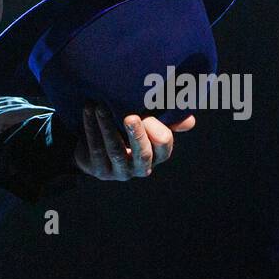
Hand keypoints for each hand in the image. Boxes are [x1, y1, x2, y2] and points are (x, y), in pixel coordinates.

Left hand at [71, 100, 195, 180]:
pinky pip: (95, 148)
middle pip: (142, 154)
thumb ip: (167, 120)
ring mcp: (118, 171)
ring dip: (108, 127)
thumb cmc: (126, 132)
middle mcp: (139, 167)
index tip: (149, 118)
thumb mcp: (147, 125)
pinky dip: (91, 128)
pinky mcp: (98, 169)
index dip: (159, 134)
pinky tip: (88, 111)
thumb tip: (190, 120)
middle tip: (131, 117)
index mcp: (155, 155)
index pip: (163, 148)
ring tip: (100, 107)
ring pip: (115, 150)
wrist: (95, 149)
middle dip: (137, 135)